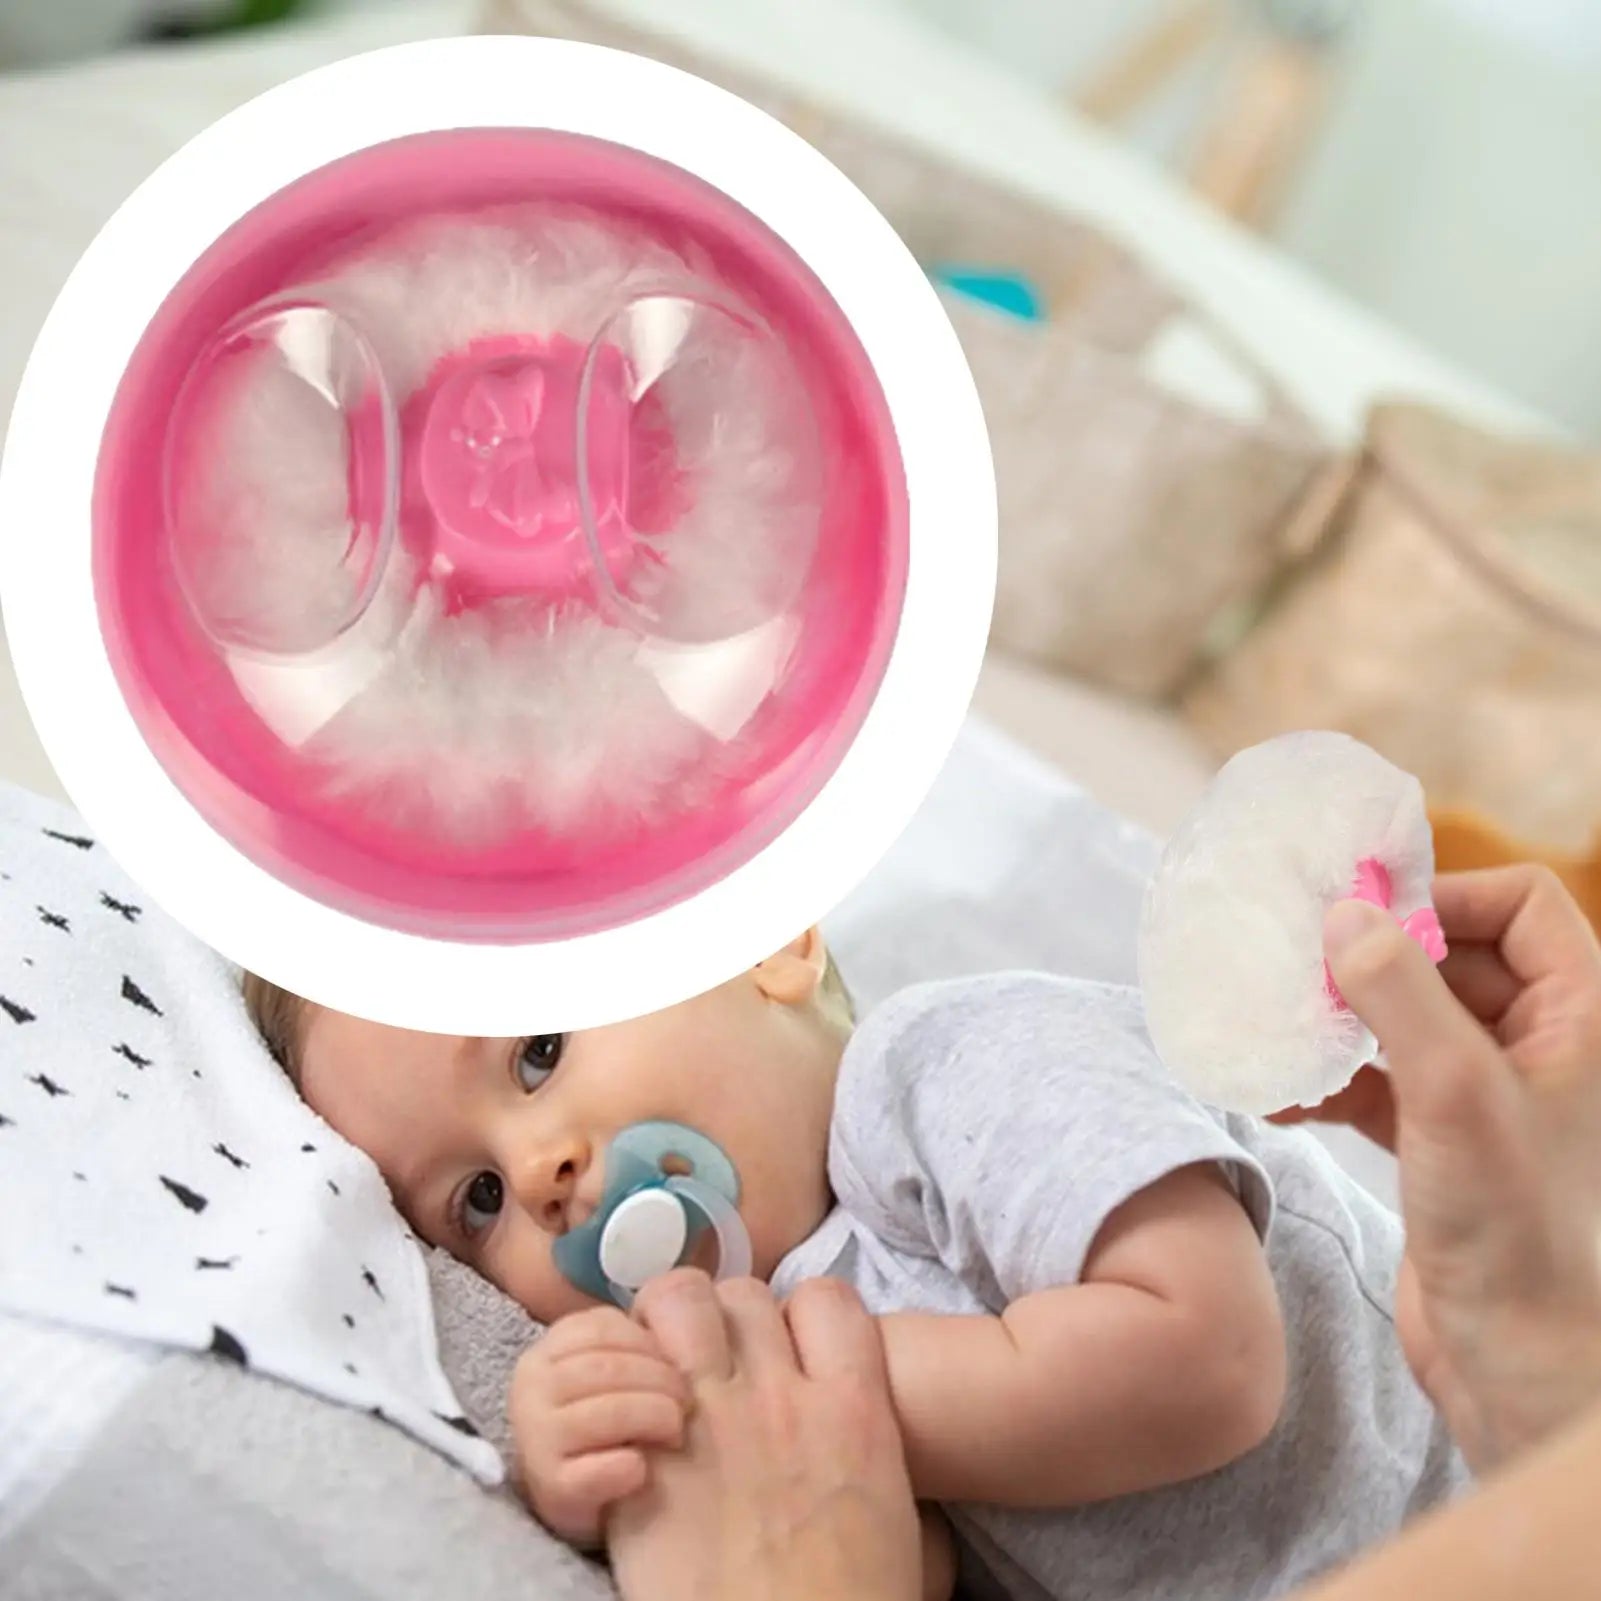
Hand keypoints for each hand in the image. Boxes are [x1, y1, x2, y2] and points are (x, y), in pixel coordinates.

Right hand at [508, 1304, 690, 1546]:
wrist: (584, 1498)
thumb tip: (682, 1296)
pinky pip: (594, 1472)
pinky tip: (642, 1469)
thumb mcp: (613, 1371)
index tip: (675, 1363)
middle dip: (661, 1381)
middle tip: (688, 1402)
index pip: (602, 1327)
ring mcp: (534, 1438)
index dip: (649, 1343)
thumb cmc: (607, 1424)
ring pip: (607, 1411)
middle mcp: (530, 1388)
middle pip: (607, 1367)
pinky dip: (626, 1467)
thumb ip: (634, 1340)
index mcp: (545, 1351)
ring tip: (675, 1431)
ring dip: (654, 1417)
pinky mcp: (550, 1488)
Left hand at [605, 1270, 921, 1600]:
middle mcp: (783, 1396)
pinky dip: (626, 1382)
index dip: (805, 1318)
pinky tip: (630, 1416)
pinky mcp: (652, 1461)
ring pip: (679, 1302)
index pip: (829, 1299)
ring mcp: (713, 1420)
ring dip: (670, 1328)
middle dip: (728, 1320)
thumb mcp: (903, 1536)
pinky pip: (629, 1373)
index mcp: (857, 1412)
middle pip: (744, 1294)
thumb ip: (886, 1472)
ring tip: (664, 1371)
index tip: (794, 1353)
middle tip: (718, 1365)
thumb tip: (880, 1467)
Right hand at [1317, 866, 1600, 1468]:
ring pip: (1408, 1018)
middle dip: (1373, 960)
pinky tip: (1283, 1098)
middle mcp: (1543, 1047)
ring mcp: (1490, 1096)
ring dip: (1344, 1020)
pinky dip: (1334, 1080)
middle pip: (1453, 956)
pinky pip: (1382, 1080)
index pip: (1521, 905)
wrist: (1522, 1361)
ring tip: (1282, 1031)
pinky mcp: (1444, 1143)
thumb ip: (1398, 991)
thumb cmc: (1517, 1226)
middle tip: (1300, 967)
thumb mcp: (1453, 1089)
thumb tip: (1343, 914)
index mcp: (1582, 1018)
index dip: (1446, 896)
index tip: (1365, 913)